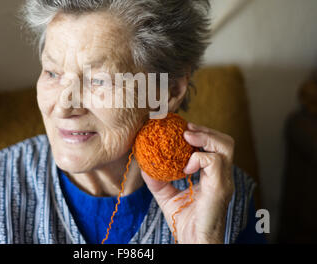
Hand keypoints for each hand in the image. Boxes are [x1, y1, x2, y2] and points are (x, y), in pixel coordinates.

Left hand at [141, 122, 234, 243]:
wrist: (194, 241)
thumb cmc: (184, 221)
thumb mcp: (167, 195)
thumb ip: (158, 180)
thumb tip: (144, 165)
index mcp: (213, 175)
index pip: (214, 146)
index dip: (200, 134)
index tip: (181, 128)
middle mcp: (222, 175)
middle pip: (226, 141)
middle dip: (205, 130)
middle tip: (185, 129)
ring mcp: (223, 181)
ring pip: (226, 146)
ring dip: (205, 137)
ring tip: (187, 137)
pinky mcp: (220, 188)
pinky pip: (214, 161)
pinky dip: (198, 157)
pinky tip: (186, 166)